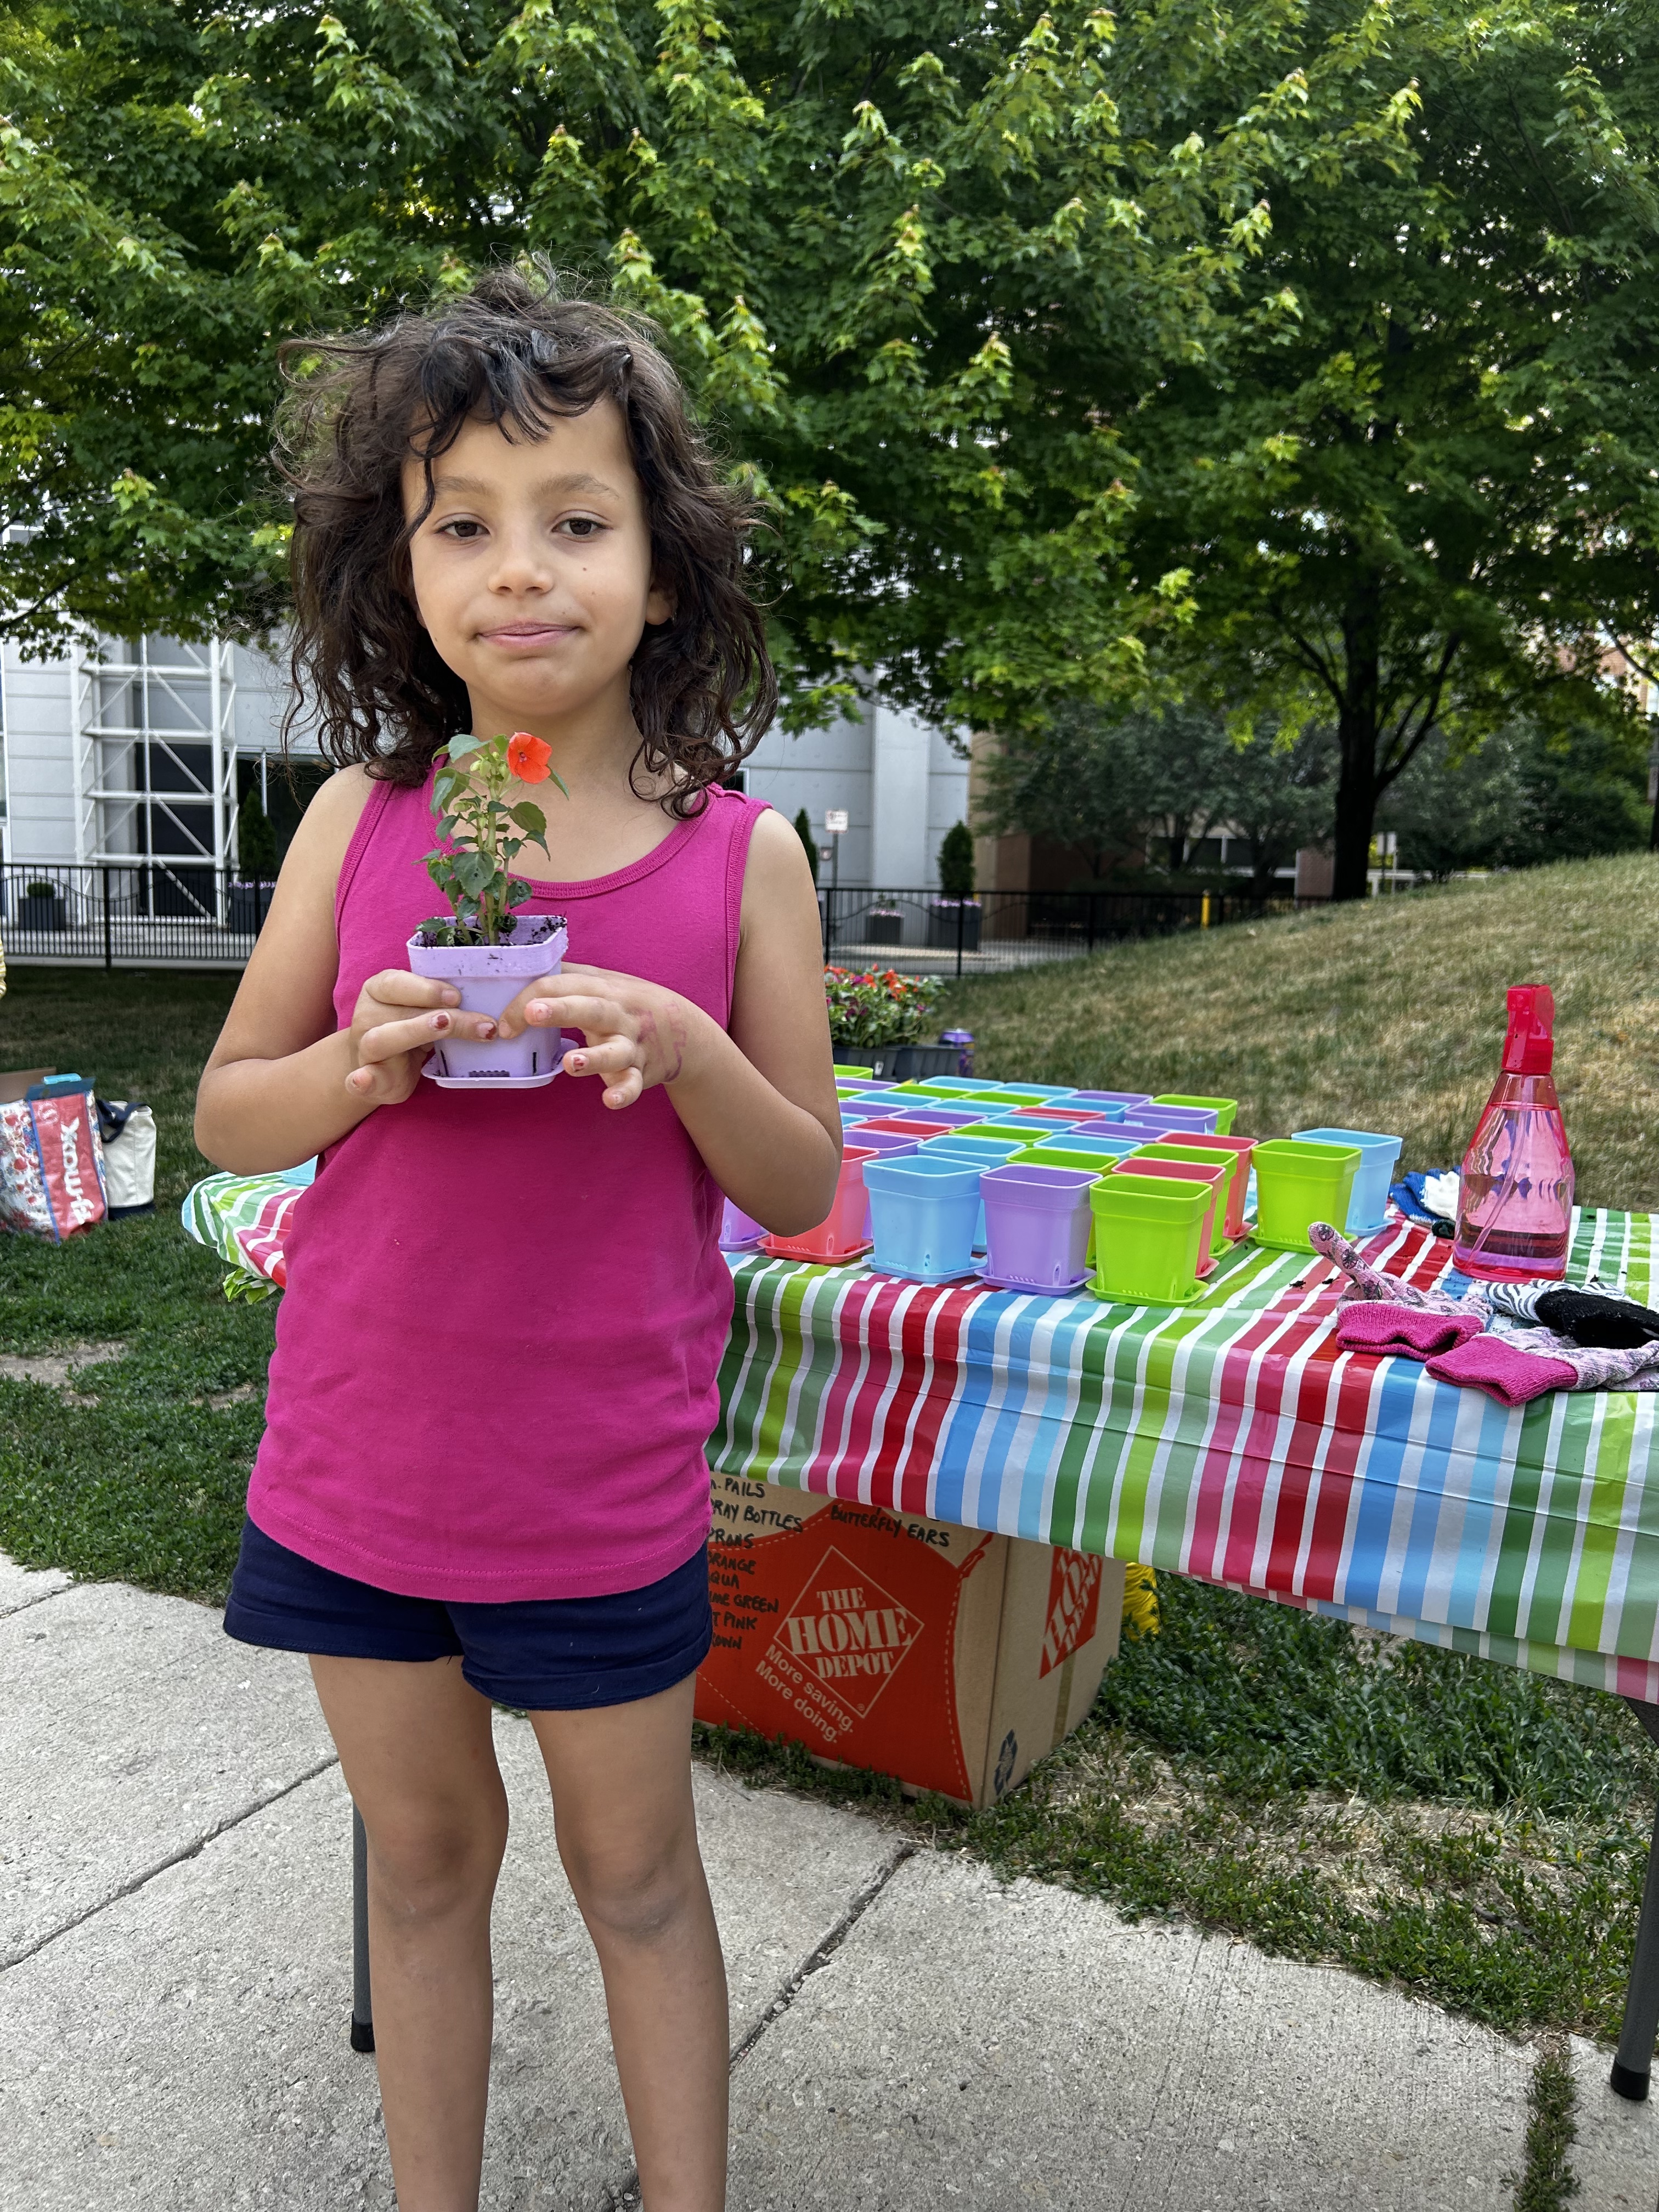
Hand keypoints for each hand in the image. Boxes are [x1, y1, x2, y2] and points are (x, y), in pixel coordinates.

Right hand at [343, 970, 499, 1103]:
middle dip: (446, 1018)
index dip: (427, 989)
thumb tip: (489, 1001)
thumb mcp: (423, 1010)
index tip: (458, 997)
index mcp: (380, 990)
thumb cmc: (409, 1028)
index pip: (397, 983)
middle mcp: (368, 1014)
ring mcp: (365, 1047)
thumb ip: (443, 1003)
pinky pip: (362, 1079)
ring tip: (443, 1027)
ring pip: (383, 1039)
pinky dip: (362, 1080)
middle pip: (402, 1012)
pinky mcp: (369, 1078)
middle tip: (482, 1025)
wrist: (378, 1064)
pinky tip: (360, 1081)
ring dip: (416, 1032)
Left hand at [495, 962, 702, 1109]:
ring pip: (614, 1050)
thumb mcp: (603, 982)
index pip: (561, 985)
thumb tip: (520, 968)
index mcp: (601, 989)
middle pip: (590, 1008)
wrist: (684, 1031)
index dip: (528, 999)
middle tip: (531, 1013)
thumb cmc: (629, 1004)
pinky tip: (610, 1101)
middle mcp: (617, 1014)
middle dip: (561, 1009)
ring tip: (571, 1063)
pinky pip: (633, 1084)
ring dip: (594, 1057)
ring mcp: (631, 1044)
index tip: (503, 1023)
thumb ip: (566, 976)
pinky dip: (624, 1092)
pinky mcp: (641, 1073)